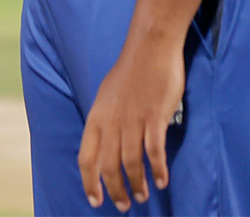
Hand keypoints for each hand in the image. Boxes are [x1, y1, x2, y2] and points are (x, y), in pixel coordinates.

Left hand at [78, 41, 184, 210]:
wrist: (149, 48)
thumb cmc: (130, 72)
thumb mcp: (107, 96)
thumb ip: (105, 120)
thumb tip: (106, 145)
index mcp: (96, 116)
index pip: (86, 157)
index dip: (89, 182)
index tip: (95, 201)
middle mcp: (111, 121)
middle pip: (108, 165)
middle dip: (115, 190)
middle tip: (124, 205)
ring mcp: (132, 119)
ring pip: (131, 162)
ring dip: (138, 184)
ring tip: (143, 196)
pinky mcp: (154, 117)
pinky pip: (155, 151)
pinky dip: (158, 169)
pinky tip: (163, 181)